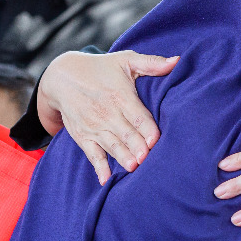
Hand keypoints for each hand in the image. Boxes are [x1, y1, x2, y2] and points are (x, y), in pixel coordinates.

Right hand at [38, 50, 177, 183]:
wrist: (62, 77)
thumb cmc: (101, 68)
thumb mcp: (125, 60)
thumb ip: (151, 63)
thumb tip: (177, 61)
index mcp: (120, 96)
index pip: (137, 115)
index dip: (147, 128)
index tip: (156, 139)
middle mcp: (107, 113)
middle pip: (126, 133)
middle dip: (137, 146)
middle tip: (148, 158)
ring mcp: (94, 127)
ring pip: (112, 145)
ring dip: (122, 157)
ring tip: (133, 167)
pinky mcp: (83, 137)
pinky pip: (92, 155)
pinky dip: (99, 167)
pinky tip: (105, 180)